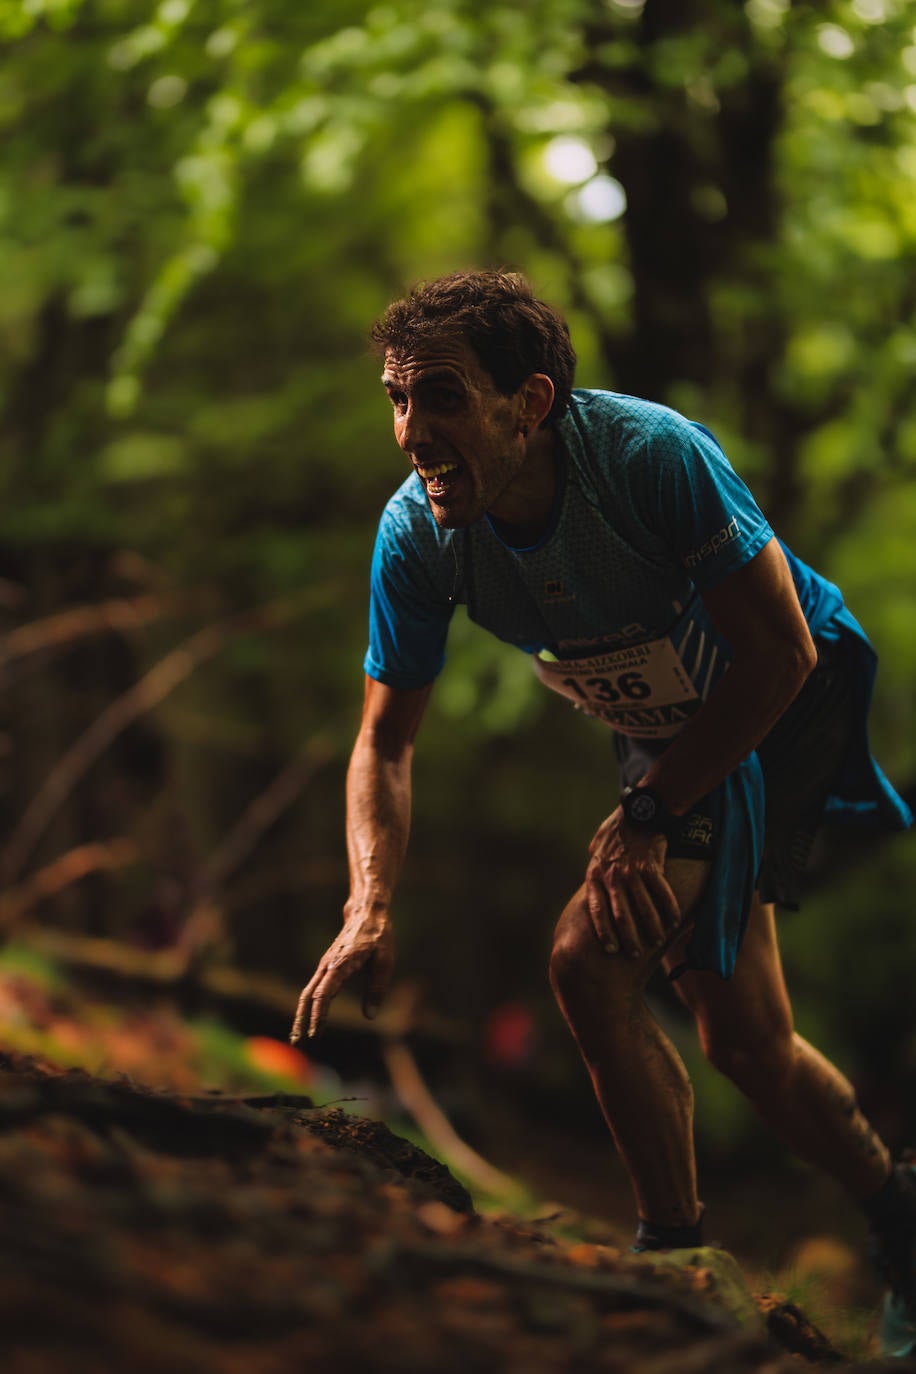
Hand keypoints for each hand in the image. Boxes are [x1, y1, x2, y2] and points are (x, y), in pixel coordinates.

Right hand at [290, 907, 393, 1042]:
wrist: (367, 913)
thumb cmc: (378, 937)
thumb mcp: (385, 962)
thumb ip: (377, 989)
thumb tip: (370, 1016)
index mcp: (341, 964)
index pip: (324, 994)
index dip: (319, 1015)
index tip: (316, 1034)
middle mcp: (328, 965)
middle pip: (308, 995)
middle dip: (301, 1019)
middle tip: (298, 1043)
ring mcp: (325, 965)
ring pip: (308, 992)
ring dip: (301, 1014)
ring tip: (298, 1037)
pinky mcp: (327, 967)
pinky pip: (314, 988)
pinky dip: (309, 1005)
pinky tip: (309, 1018)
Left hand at [586, 807, 680, 957]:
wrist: (639, 810)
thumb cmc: (617, 829)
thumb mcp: (597, 847)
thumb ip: (595, 865)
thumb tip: (590, 876)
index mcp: (596, 874)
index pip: (597, 909)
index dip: (603, 931)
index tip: (610, 950)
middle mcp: (612, 875)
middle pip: (620, 914)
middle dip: (628, 938)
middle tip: (635, 954)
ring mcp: (631, 871)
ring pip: (643, 907)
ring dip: (651, 928)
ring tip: (657, 941)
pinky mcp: (651, 866)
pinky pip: (662, 893)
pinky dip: (670, 909)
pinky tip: (675, 922)